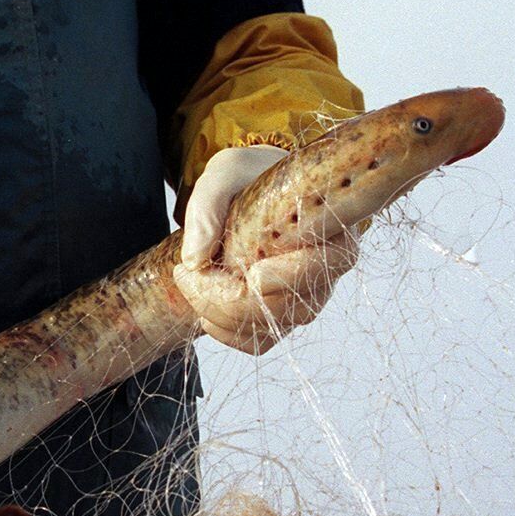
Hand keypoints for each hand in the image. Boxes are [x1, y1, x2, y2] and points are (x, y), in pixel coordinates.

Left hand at [173, 145, 358, 353]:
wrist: (247, 191)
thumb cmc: (247, 178)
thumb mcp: (224, 173)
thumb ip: (209, 206)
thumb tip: (194, 259)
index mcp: (328, 226)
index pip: (327, 263)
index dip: (290, 277)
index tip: (251, 274)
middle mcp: (325, 269)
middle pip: (288, 307)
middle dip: (228, 297)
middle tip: (186, 271)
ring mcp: (305, 297)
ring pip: (269, 327)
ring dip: (220, 314)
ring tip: (190, 281)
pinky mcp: (283, 316)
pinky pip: (259, 342)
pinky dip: (225, 333)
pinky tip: (203, 310)